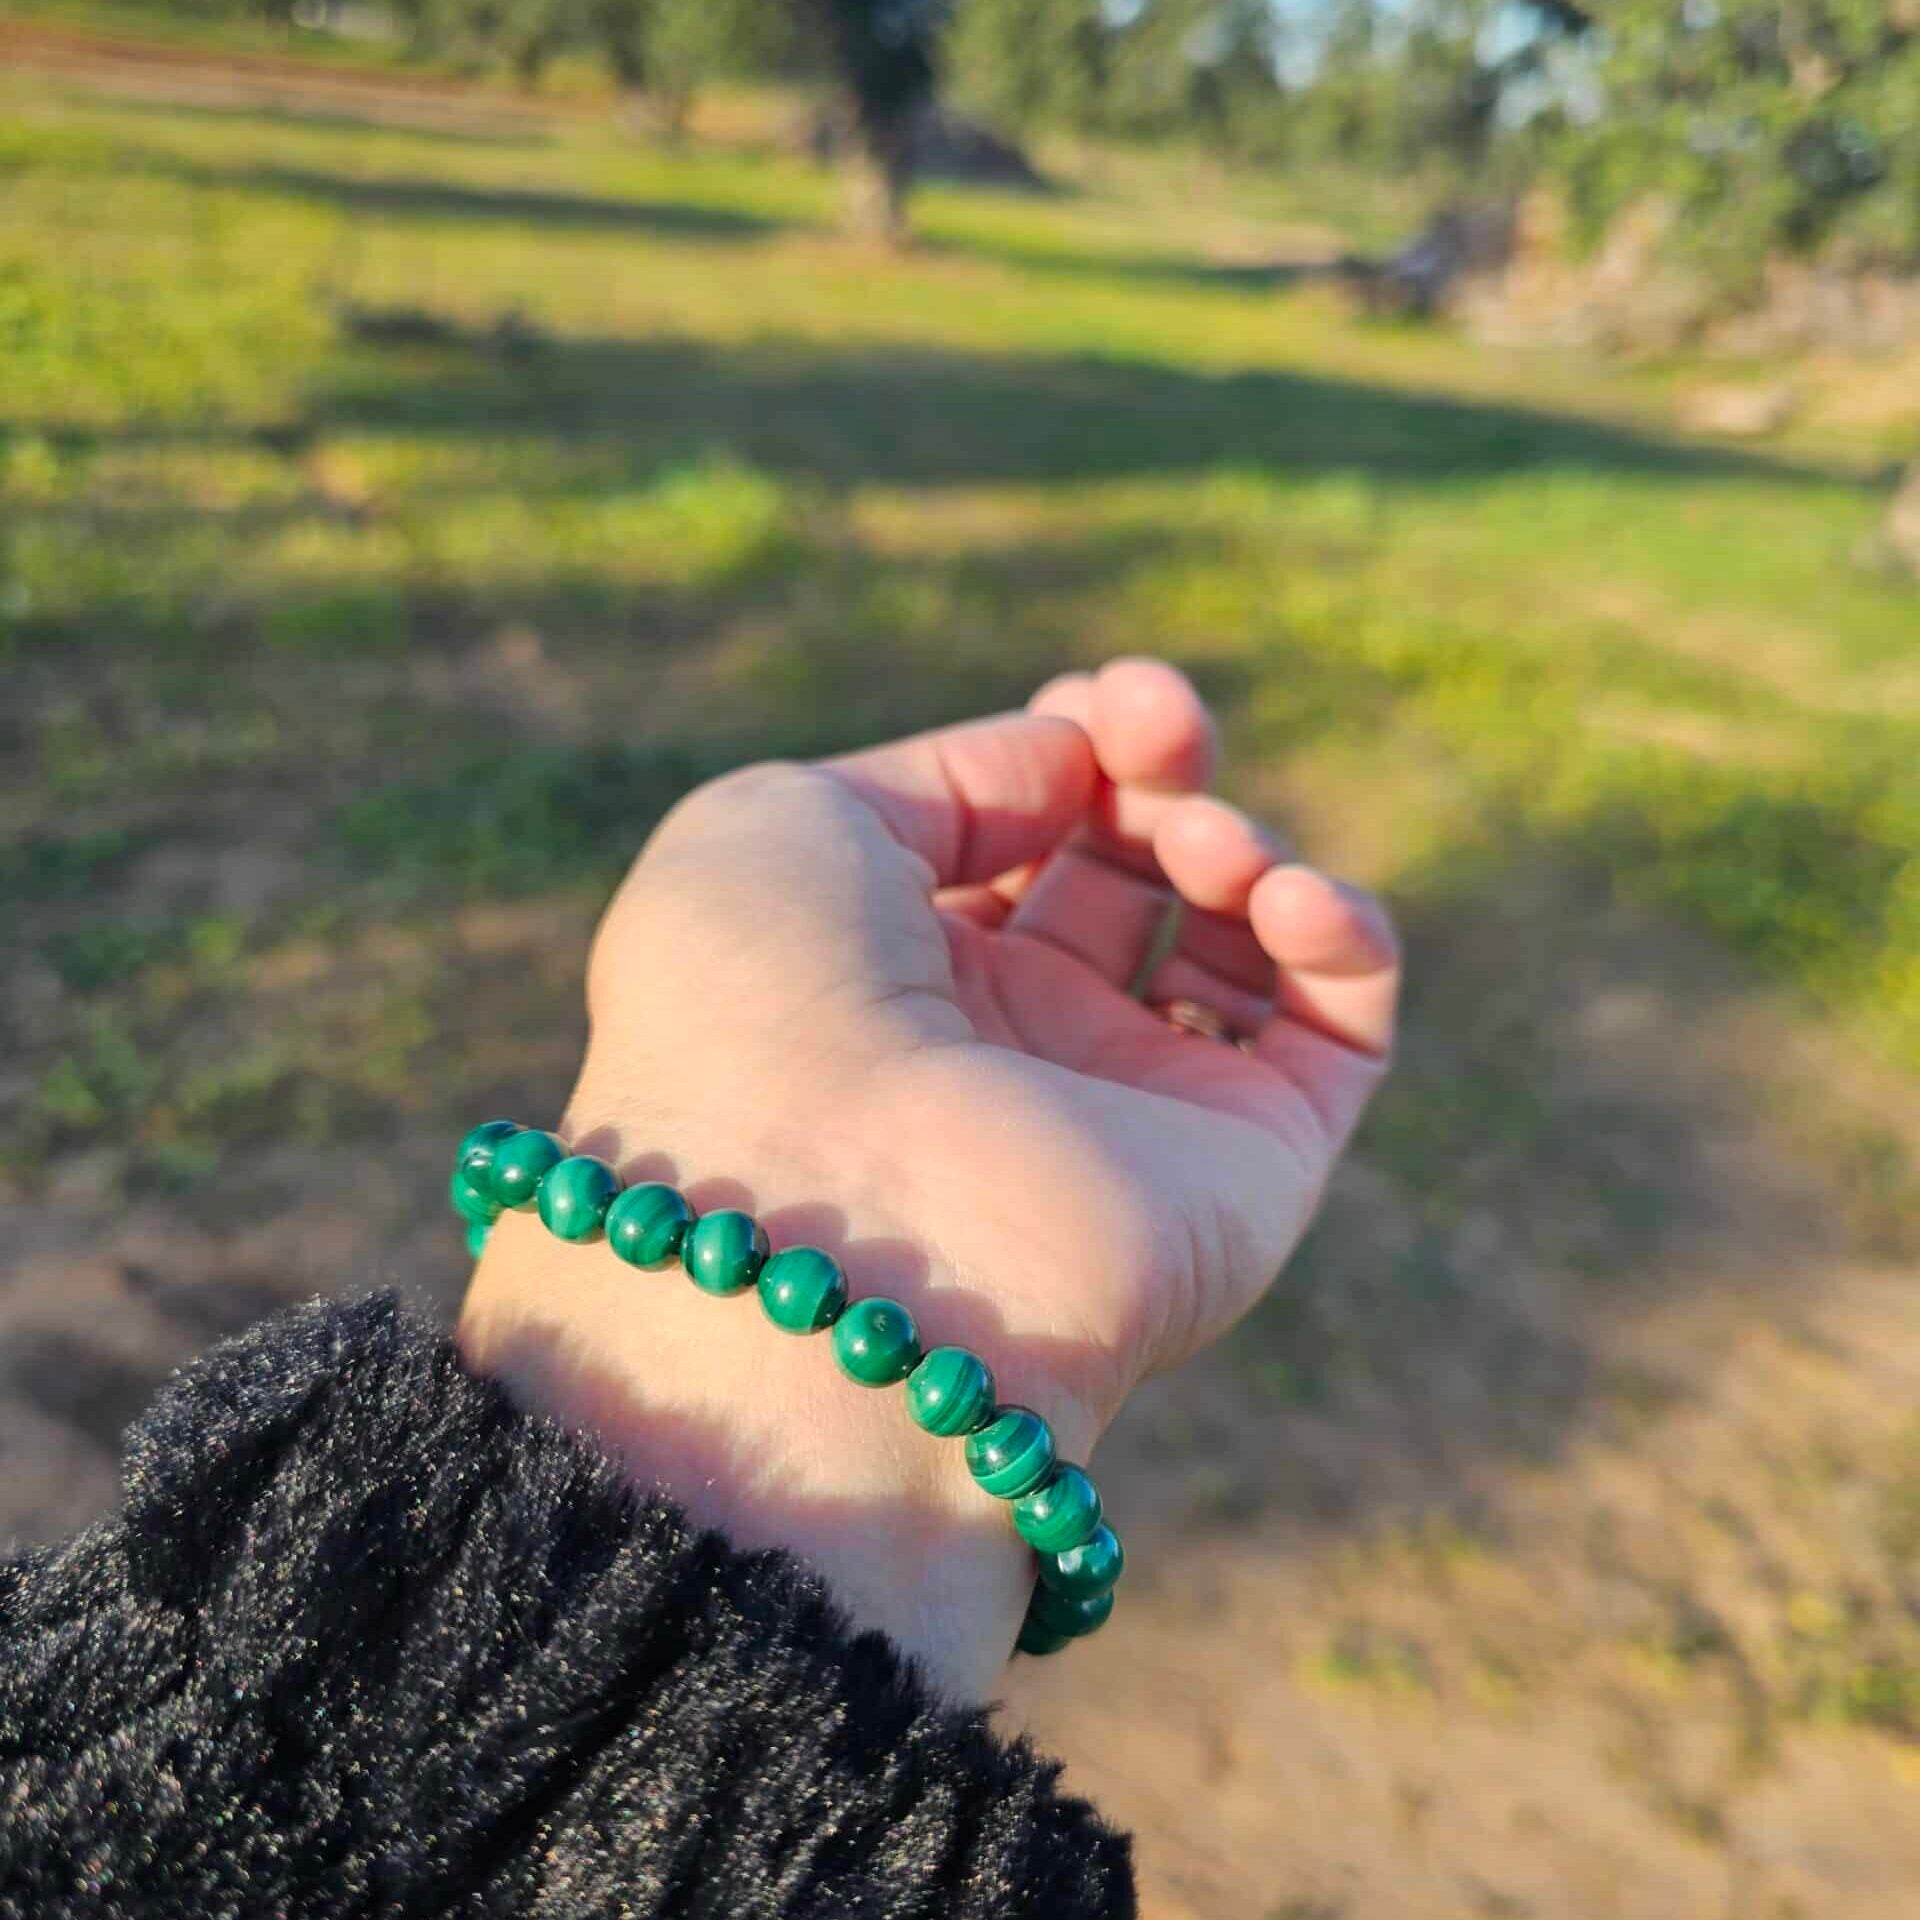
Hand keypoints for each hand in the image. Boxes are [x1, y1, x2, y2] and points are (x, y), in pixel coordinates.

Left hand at [460, 659, 1397, 1696]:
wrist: (817, 1223)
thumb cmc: (759, 1008)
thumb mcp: (791, 823)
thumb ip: (947, 772)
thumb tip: (1072, 760)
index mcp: (905, 963)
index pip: (1032, 825)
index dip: (1080, 742)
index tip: (1095, 701)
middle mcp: (1023, 1036)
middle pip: (1139, 863)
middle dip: (1162, 769)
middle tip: (1159, 728)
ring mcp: (1136, 1102)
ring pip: (1246, 935)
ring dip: (1240, 844)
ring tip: (1197, 843)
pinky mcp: (1248, 1165)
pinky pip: (1343, 1031)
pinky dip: (1344, 934)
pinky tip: (1281, 898)